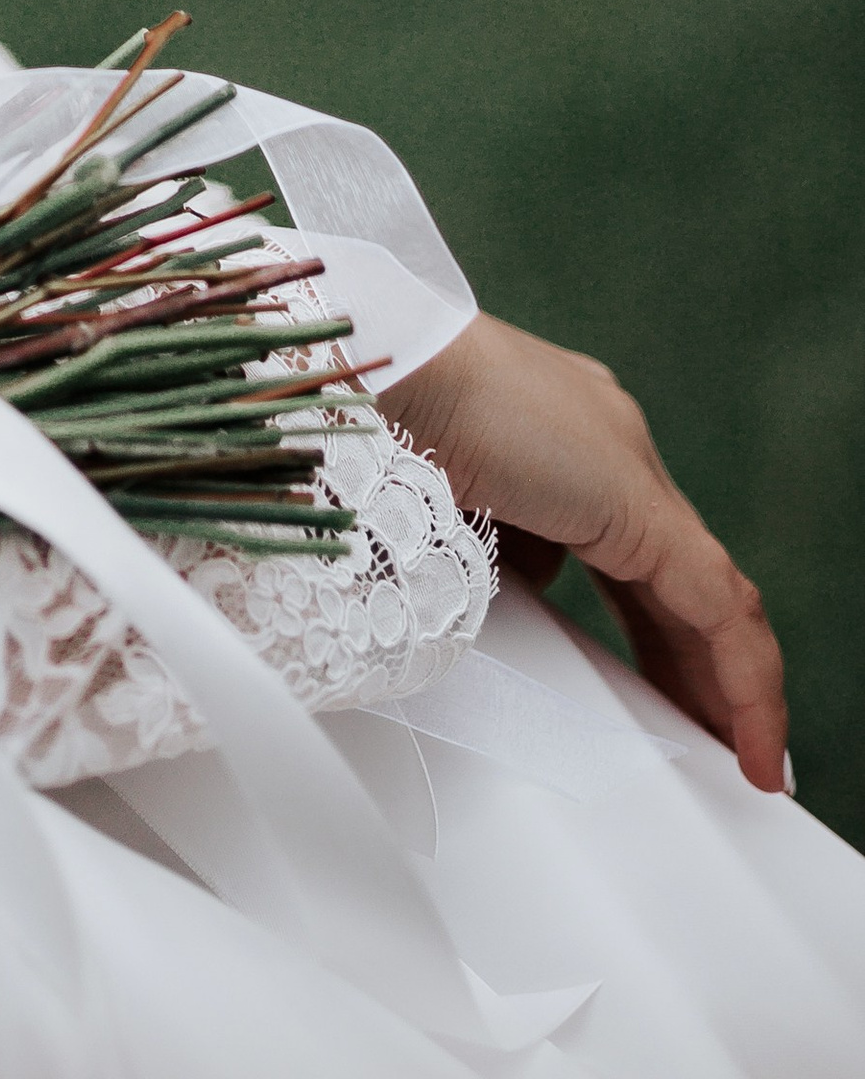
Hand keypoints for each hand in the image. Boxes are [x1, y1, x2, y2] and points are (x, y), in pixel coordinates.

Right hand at [381, 311, 788, 791]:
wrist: (380, 369)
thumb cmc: (378, 431)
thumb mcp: (441, 507)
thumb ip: (487, 545)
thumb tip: (518, 594)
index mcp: (555, 436)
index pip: (625, 549)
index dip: (645, 627)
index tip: (642, 692)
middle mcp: (605, 440)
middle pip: (673, 577)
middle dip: (690, 664)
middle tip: (704, 741)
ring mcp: (626, 463)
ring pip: (708, 593)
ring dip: (723, 680)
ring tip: (741, 759)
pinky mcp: (639, 504)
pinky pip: (720, 606)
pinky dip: (743, 680)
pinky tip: (750, 746)